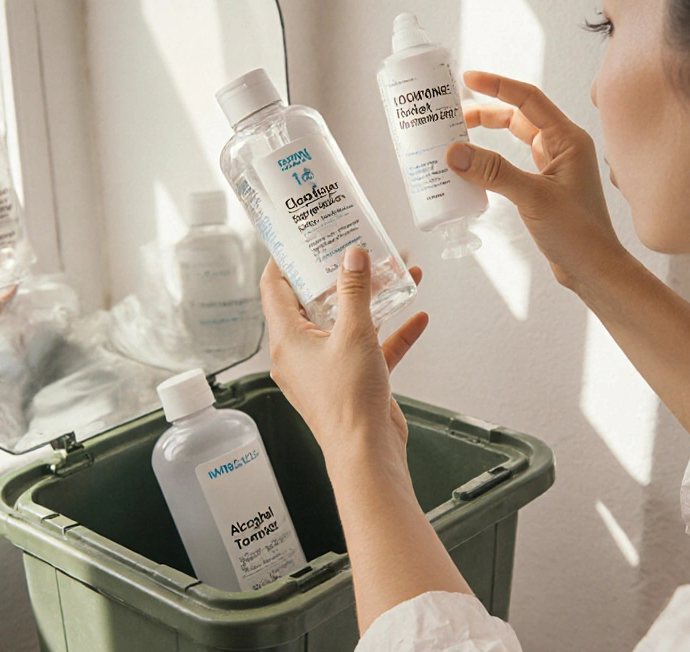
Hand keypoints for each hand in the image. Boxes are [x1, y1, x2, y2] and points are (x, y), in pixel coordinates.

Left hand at [260, 247, 427, 467]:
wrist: (367, 453)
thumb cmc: (348, 401)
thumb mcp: (353, 333)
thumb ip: (354, 290)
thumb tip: (352, 256)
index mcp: (287, 339)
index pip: (274, 288)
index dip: (284, 259)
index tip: (297, 237)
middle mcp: (300, 353)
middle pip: (314, 303)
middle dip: (340, 276)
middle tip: (354, 251)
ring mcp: (326, 368)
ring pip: (348, 325)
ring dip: (373, 302)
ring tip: (397, 276)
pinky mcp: (351, 382)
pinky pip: (370, 349)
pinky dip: (390, 333)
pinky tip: (416, 318)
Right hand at [451, 70, 625, 292]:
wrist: (594, 269)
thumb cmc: (578, 233)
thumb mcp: (533, 197)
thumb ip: (494, 172)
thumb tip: (454, 152)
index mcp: (568, 139)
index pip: (528, 99)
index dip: (497, 85)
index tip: (467, 79)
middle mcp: (562, 147)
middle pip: (518, 116)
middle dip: (486, 113)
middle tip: (452, 117)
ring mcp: (553, 167)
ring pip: (515, 140)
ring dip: (487, 137)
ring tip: (456, 138)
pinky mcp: (544, 186)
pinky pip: (512, 164)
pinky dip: (491, 162)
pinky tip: (472, 168)